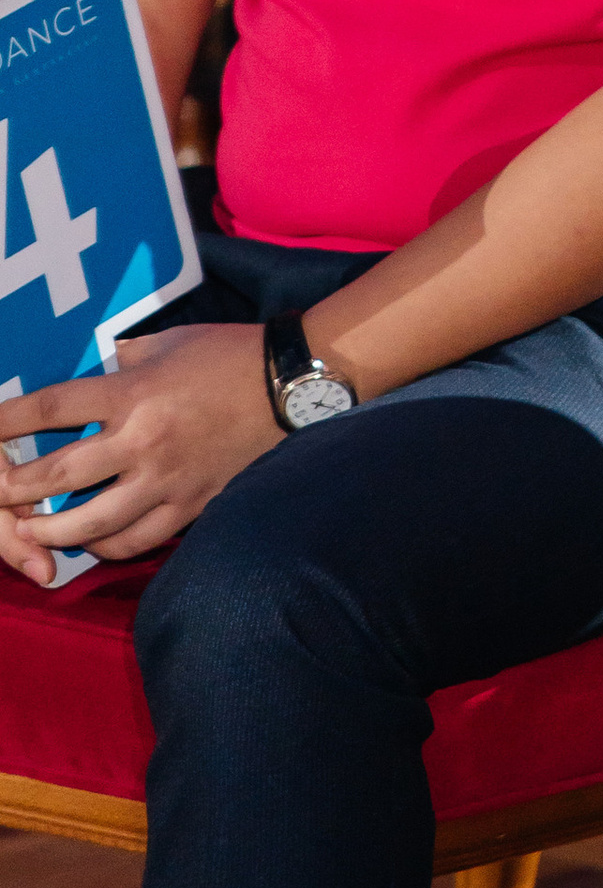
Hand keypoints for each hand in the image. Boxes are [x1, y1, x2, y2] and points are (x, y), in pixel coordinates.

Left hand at [0, 319, 277, 581]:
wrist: (289, 383)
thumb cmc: (228, 353)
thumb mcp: (168, 342)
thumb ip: (125, 359)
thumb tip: (101, 367)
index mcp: (133, 391)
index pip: (52, 408)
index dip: (8, 421)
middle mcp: (143, 439)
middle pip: (61, 474)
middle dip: (17, 487)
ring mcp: (168, 477)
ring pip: (94, 520)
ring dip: (53, 528)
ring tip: (31, 529)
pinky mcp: (192, 502)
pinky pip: (139, 538)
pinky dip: (107, 545)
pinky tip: (91, 542)